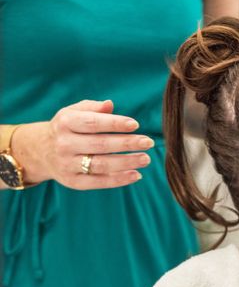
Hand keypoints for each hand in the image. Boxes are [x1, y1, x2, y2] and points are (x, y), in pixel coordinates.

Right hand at [12, 100, 153, 189]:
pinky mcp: (72, 181)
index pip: (93, 123)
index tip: (136, 125)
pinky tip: (136, 175)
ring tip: (146, 159)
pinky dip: (119, 180)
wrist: (41, 151)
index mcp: (65, 123)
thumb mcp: (74, 112)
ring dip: (127, 162)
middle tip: (148, 142)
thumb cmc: (68, 128)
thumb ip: (93, 108)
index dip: (115, 124)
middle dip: (127, 144)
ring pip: (101, 165)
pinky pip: (98, 182)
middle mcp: (64, 144)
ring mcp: (67, 164)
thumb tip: (110, 104)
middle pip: (100, 145)